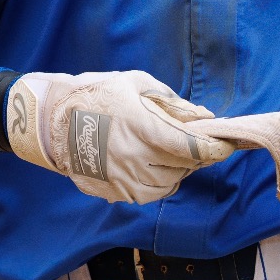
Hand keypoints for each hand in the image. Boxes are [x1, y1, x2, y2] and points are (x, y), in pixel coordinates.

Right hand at [4, 71, 233, 204]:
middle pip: (184, 167)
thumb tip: (203, 118)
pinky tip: (150, 165)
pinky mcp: (114, 193)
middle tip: (193, 142)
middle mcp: (134, 158)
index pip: (190, 147)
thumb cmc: (97, 96)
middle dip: (195, 155)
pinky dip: (158, 182)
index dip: (214, 148)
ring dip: (177, 170)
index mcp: (142, 128)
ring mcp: (123, 180)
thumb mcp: (136, 84)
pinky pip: (149, 194)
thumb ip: (172, 103)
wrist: (52, 122)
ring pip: (169, 184)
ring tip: (167, 152)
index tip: (226, 144)